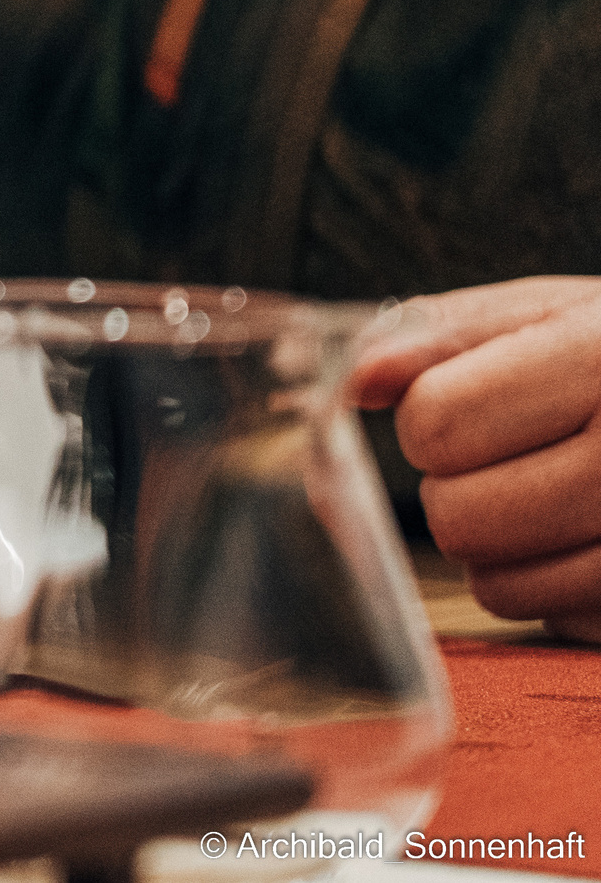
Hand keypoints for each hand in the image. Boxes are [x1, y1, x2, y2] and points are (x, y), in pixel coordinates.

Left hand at [350, 277, 600, 641]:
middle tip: (510, 458)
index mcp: (600, 358)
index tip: (468, 406)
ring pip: (498, 586)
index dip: (430, 418)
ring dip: (499, 548)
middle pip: (458, 517)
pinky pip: (556, 619)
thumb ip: (441, 333)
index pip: (436, 423)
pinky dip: (555, 587)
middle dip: (458, 488)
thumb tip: (356, 381)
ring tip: (548, 495)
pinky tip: (589, 535)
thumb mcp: (548, 312)